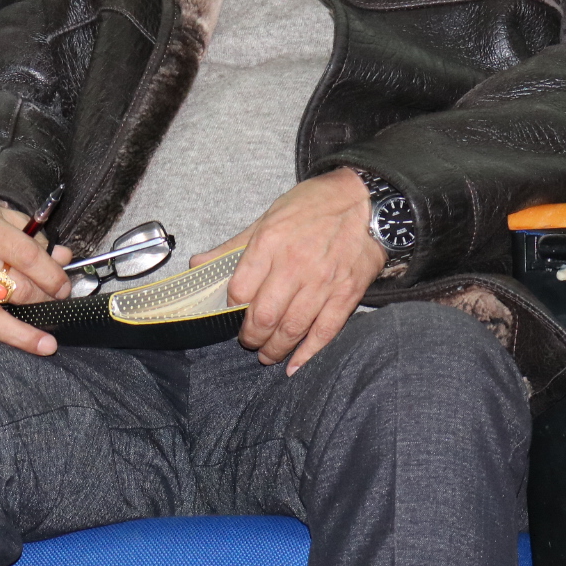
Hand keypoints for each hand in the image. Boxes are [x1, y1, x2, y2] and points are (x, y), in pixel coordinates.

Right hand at [0, 201, 71, 355]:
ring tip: (46, 345)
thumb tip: (63, 258)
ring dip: (24, 336)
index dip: (52, 276)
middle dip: (43, 300)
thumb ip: (32, 236)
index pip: (28, 257)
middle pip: (17, 289)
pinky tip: (14, 344)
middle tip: (54, 305)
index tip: (63, 287)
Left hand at [190, 170, 387, 374]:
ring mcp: (323, 282)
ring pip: (292, 329)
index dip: (231, 307)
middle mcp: (295, 265)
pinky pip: (324, 332)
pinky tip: (294, 364)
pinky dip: (308, 353)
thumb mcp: (268, 217)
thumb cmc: (314, 206)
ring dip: (274, 349)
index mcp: (270, 242)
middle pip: (263, 316)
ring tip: (266, 354)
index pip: (239, 290)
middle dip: (250, 337)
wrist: (367, 200)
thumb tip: (198, 265)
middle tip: (247, 341)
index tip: (232, 313)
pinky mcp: (347, 295)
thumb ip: (233, 246)